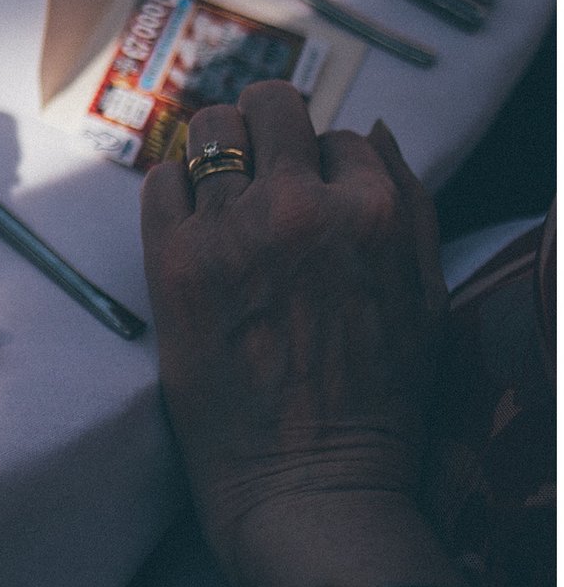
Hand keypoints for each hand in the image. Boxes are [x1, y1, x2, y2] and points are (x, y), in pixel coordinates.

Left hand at [139, 82, 443, 579]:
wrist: (306, 482)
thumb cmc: (377, 399)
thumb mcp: (425, 297)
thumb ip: (407, 207)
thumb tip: (370, 129)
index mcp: (374, 212)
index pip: (338, 136)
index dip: (323, 166)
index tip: (309, 198)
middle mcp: (302, 206)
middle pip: (269, 105)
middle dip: (265, 130)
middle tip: (256, 170)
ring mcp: (232, 230)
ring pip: (208, 129)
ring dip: (214, 151)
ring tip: (219, 192)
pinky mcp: (174, 259)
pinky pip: (160, 180)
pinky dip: (173, 191)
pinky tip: (190, 228)